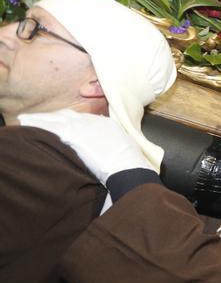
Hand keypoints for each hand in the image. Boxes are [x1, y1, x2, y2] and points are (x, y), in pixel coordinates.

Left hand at [18, 110, 151, 183]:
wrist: (127, 167)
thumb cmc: (129, 163)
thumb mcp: (125, 148)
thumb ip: (113, 142)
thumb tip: (109, 145)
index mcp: (105, 124)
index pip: (82, 118)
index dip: (69, 119)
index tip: (61, 122)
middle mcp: (93, 121)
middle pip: (68, 115)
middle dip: (55, 117)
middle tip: (42, 120)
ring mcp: (83, 126)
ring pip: (57, 118)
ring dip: (43, 118)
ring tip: (30, 120)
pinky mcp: (74, 134)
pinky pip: (51, 125)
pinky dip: (39, 123)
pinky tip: (29, 123)